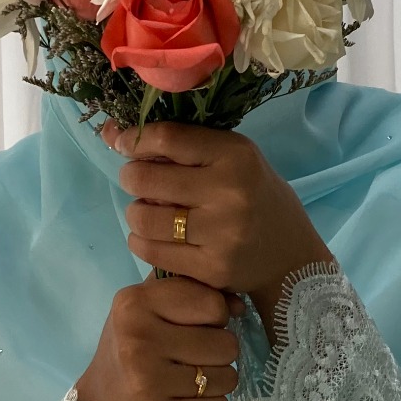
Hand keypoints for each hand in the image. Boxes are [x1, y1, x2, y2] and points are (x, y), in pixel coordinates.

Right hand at [75, 274, 243, 400]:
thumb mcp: (146, 308)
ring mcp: (147, 381)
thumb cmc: (130, 349)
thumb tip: (239, 304)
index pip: (213, 303)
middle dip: (218, 353)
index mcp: (134, 303)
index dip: (216, 316)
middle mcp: (138, 339)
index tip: (196, 326)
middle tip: (193, 359)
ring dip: (217, 382)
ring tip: (189, 381)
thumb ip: (190, 291)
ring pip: (228, 378)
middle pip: (226, 343)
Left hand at [102, 120, 334, 337]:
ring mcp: (221, 234)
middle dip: (131, 177)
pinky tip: (155, 236)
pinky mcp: (211, 269)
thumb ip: (181, 144)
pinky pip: (151, 251)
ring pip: (143, 218)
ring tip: (148, 211)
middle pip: (145, 178)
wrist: (289, 254)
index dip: (133, 139)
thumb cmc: (254, 195)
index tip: (123, 143)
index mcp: (236, 155)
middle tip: (138, 181)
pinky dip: (142, 241)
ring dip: (135, 212)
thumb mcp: (232, 158)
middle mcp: (229, 192)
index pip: (166, 138)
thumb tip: (111, 132)